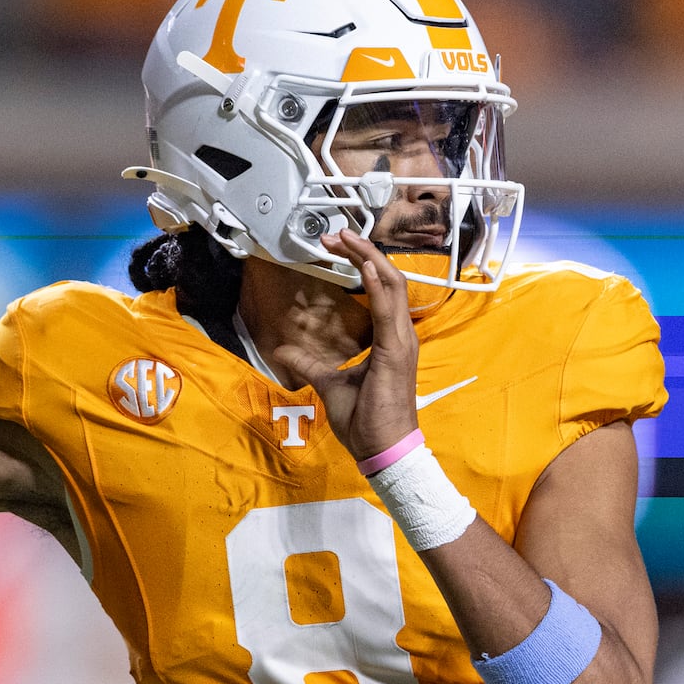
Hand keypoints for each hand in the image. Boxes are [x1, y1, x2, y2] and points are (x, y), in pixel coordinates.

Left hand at [270, 230, 418, 460]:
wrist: (382, 450)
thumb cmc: (365, 421)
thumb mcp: (330, 384)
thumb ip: (309, 364)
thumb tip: (282, 352)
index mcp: (390, 339)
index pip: (382, 289)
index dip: (363, 263)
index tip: (337, 247)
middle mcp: (400, 335)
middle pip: (389, 278)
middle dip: (364, 251)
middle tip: (336, 234)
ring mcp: (401, 341)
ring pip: (392, 285)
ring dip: (368, 258)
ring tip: (346, 238)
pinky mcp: (394, 351)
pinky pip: (386, 309)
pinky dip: (375, 285)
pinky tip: (363, 266)